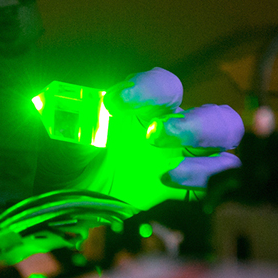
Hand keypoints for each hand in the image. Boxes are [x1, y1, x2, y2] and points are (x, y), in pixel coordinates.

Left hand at [74, 68, 243, 208]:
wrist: (59, 190)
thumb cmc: (64, 150)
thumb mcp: (61, 127)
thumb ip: (64, 111)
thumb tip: (51, 97)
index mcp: (145, 107)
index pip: (166, 86)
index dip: (147, 90)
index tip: (114, 103)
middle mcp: (171, 130)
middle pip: (215, 118)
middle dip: (197, 125)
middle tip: (157, 137)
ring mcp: (179, 161)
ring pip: (226, 154)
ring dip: (205, 162)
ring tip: (169, 173)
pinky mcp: (176, 191)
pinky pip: (211, 187)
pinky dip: (202, 185)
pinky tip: (170, 186)